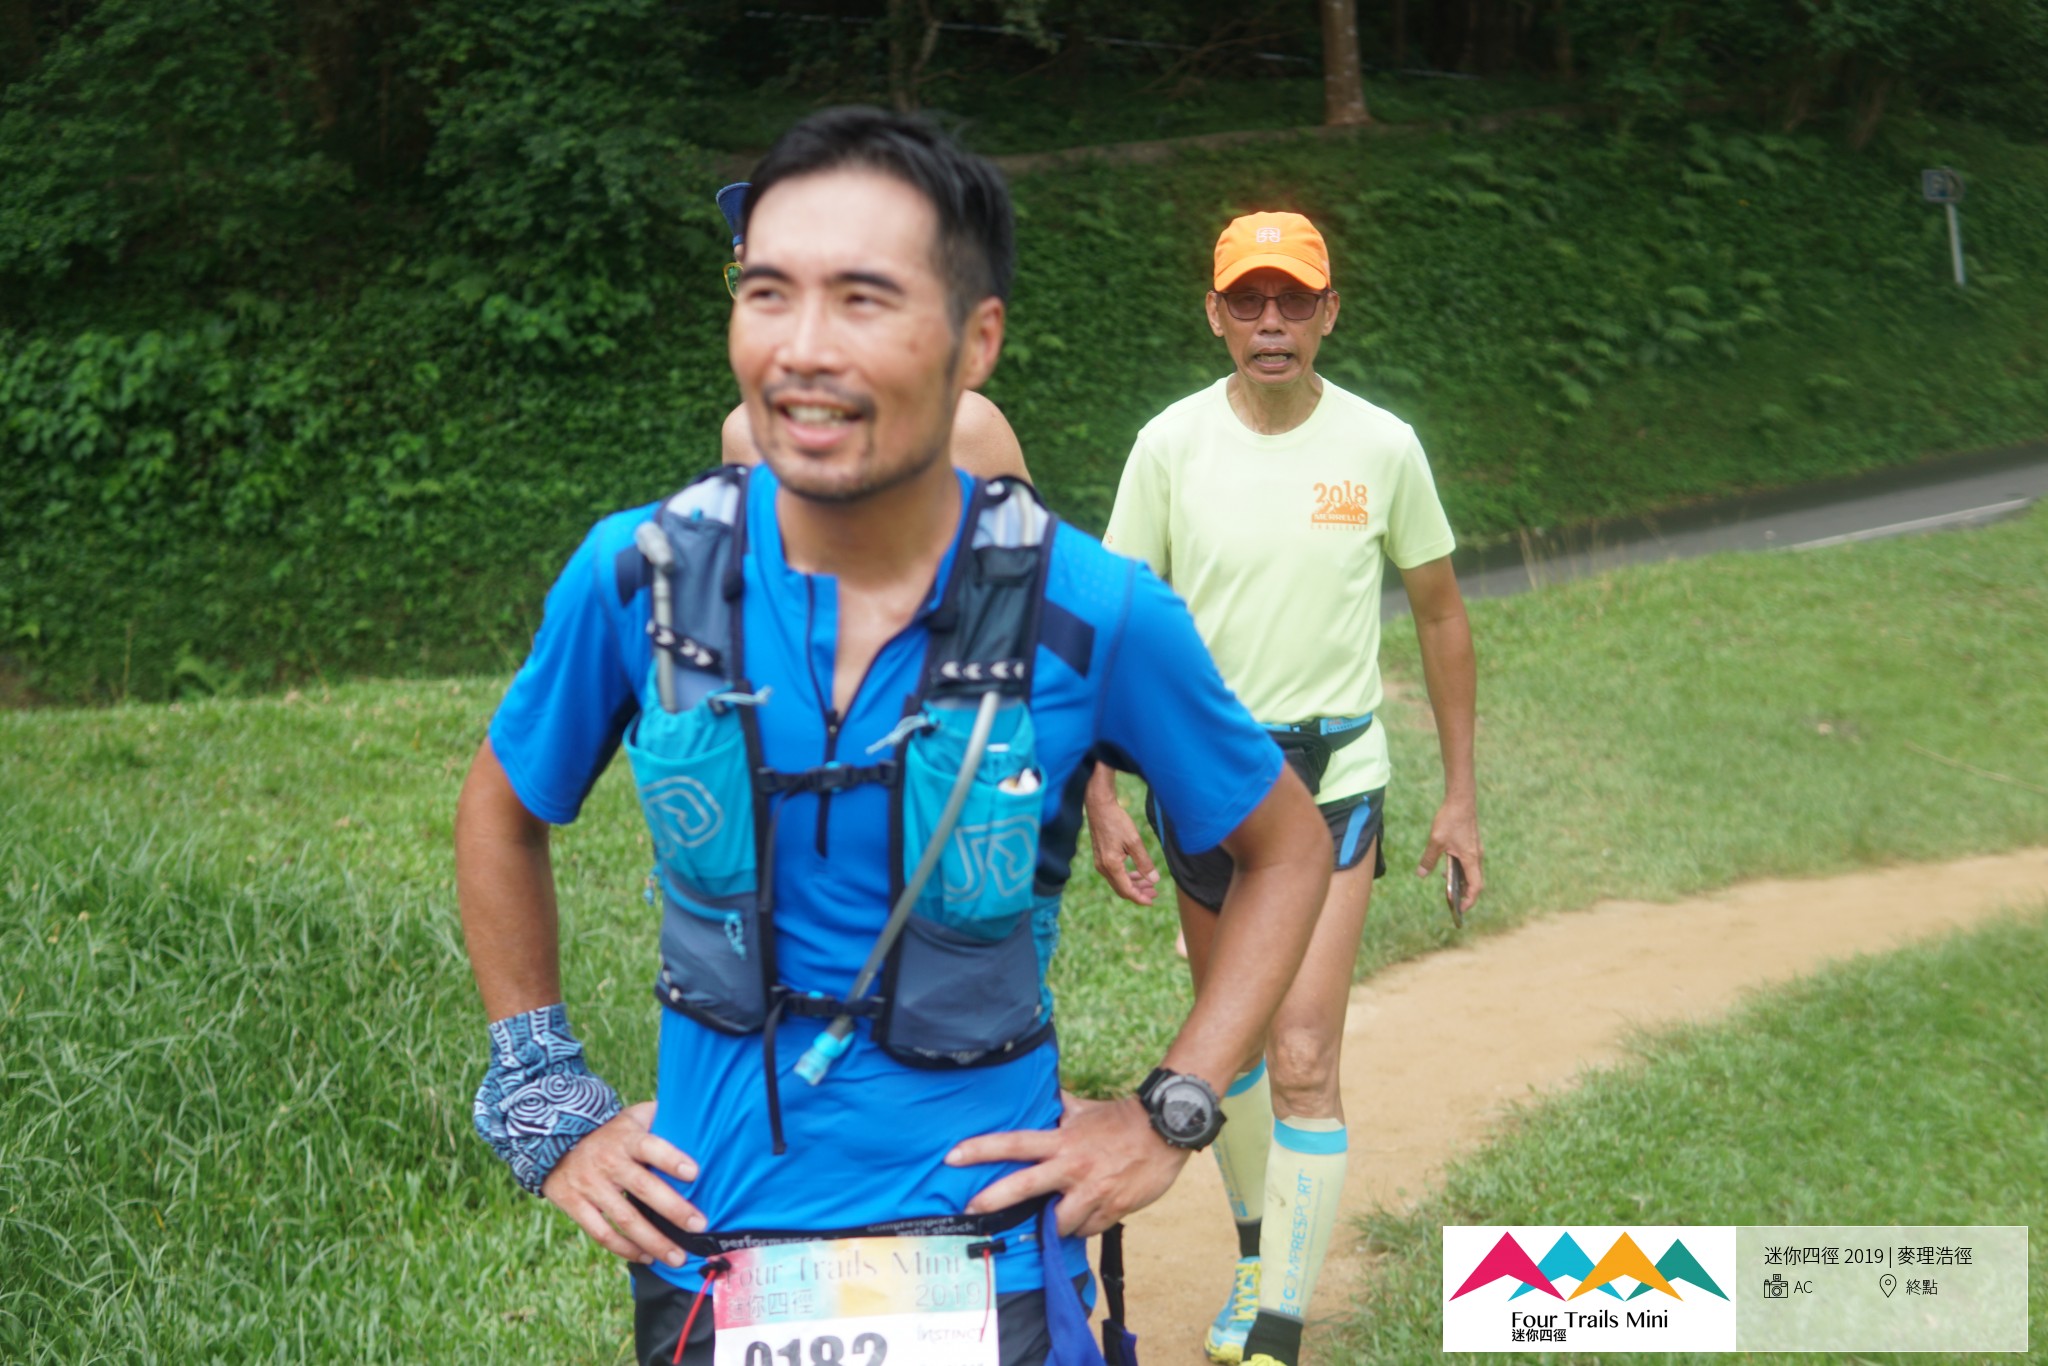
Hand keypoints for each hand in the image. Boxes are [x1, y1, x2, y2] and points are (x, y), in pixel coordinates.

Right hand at [539, 1100, 705, 1266]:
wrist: (554, 1141)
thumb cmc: (610, 1132)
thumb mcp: (632, 1116)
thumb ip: (661, 1116)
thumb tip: (698, 1115)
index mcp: (626, 1138)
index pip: (650, 1147)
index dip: (671, 1159)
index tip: (694, 1173)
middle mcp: (608, 1162)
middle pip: (643, 1188)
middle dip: (673, 1209)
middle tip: (699, 1225)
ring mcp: (590, 1186)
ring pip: (625, 1218)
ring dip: (654, 1241)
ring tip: (678, 1257)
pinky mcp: (575, 1206)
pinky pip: (602, 1234)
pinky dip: (626, 1249)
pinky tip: (647, 1257)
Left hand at [944, 1092, 1188, 1237]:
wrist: (1166, 1131)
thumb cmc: (1122, 1119)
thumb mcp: (1085, 1109)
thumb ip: (1060, 1106)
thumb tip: (1042, 1090)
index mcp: (1062, 1140)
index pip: (1013, 1143)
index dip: (981, 1149)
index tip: (952, 1156)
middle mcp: (1071, 1166)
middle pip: (1023, 1186)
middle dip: (993, 1199)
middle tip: (970, 1209)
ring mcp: (1092, 1191)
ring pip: (1058, 1222)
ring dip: (1054, 1224)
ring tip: (1056, 1218)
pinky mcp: (1112, 1209)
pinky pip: (1087, 1229)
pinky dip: (1083, 1226)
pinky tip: (1088, 1215)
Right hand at [1086, 772, 1159, 905]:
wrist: (1100, 807)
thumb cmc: (1117, 821)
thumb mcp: (1134, 841)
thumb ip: (1144, 862)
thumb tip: (1154, 880)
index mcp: (1111, 865)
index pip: (1127, 890)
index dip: (1140, 898)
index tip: (1153, 901)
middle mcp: (1103, 868)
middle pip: (1122, 889)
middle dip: (1139, 893)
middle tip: (1155, 893)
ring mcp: (1100, 863)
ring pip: (1118, 882)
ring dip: (1134, 885)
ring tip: (1150, 884)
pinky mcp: (1101, 858)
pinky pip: (1115, 874)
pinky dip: (1127, 877)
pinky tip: (1138, 873)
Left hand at [1415, 794, 1482, 914]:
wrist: (1461, 801)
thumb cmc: (1450, 820)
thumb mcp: (1436, 841)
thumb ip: (1429, 859)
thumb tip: (1421, 874)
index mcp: (1471, 859)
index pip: (1476, 887)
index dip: (1469, 900)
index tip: (1460, 909)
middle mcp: (1477, 857)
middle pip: (1475, 882)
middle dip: (1465, 893)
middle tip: (1453, 901)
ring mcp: (1476, 850)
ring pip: (1472, 872)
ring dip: (1462, 880)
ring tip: (1448, 885)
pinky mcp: (1472, 845)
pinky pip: (1469, 863)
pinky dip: (1461, 869)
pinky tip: (1447, 867)